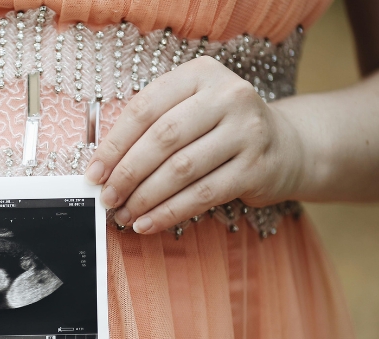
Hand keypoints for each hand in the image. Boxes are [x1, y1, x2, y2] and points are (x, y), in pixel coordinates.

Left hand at [84, 56, 306, 233]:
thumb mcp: (189, 111)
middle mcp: (228, 96)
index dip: (113, 145)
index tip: (93, 173)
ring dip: (145, 197)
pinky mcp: (257, 166)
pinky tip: (149, 223)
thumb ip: (150, 129)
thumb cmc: (219, 130)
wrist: (285, 146)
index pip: (145, 109)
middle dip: (127, 174)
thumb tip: (102, 170)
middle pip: (163, 139)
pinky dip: (170, 212)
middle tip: (107, 198)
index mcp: (200, 74)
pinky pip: (203, 195)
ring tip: (124, 214)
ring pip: (181, 169)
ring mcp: (247, 130)